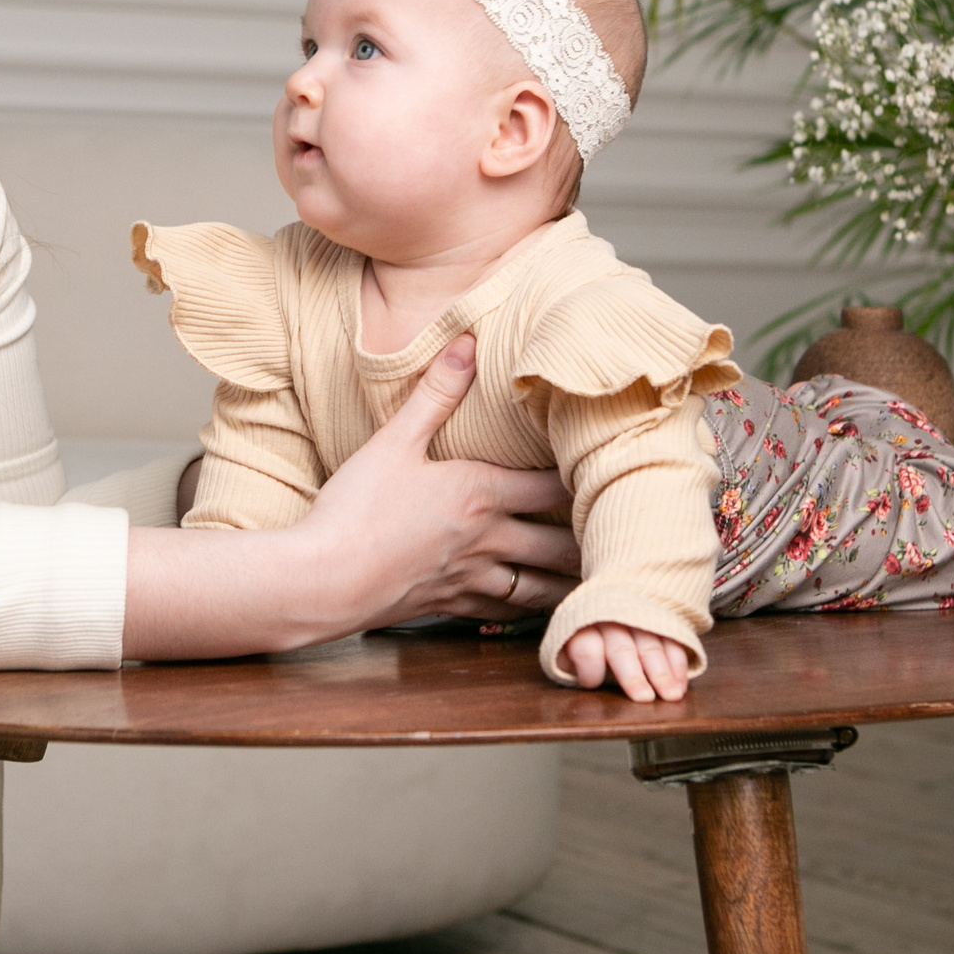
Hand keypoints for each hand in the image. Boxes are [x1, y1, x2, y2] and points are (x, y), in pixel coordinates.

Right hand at [122, 334, 581, 659]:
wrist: (323, 580)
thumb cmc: (354, 511)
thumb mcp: (393, 441)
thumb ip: (436, 393)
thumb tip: (466, 342)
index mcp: (480, 493)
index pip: (555, 487)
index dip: (590, 479)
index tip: (620, 472)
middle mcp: (488, 540)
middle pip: (562, 544)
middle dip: (597, 540)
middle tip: (631, 536)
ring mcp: (472, 578)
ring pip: (543, 586)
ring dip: (576, 581)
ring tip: (605, 578)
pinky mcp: (452, 605)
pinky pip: (507, 611)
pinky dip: (533, 609)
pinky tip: (541, 606)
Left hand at [561, 621, 691, 701]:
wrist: (608, 602)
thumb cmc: (588, 640)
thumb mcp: (569, 651)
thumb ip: (572, 665)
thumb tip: (579, 682)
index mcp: (583, 628)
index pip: (586, 648)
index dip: (590, 669)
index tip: (593, 684)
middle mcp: (612, 620)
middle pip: (621, 648)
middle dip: (633, 675)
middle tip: (643, 698)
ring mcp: (639, 619)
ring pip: (651, 645)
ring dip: (663, 672)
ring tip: (670, 696)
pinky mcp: (661, 621)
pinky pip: (672, 641)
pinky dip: (678, 664)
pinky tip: (680, 685)